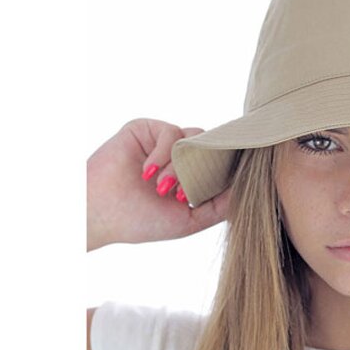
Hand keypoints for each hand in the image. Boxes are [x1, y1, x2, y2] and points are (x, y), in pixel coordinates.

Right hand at [87, 118, 231, 250]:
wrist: (100, 214)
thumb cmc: (141, 221)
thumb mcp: (191, 219)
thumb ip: (220, 206)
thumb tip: (248, 191)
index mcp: (191, 176)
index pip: (221, 164)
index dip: (227, 170)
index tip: (229, 180)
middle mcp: (179, 157)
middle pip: (212, 147)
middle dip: (203, 170)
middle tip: (183, 194)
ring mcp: (163, 142)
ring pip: (195, 140)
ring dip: (182, 166)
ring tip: (163, 188)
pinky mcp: (145, 128)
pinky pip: (171, 132)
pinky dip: (164, 155)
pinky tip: (148, 173)